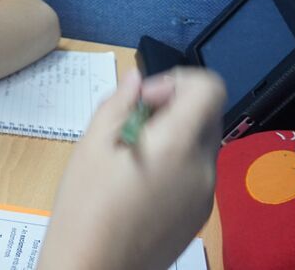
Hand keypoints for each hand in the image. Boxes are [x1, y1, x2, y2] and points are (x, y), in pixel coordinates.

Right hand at [38, 67, 225, 269]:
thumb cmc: (85, 205)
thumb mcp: (91, 145)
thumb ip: (118, 104)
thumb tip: (136, 80)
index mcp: (179, 144)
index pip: (209, 88)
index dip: (176, 82)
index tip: (143, 101)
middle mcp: (204, 167)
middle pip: (204, 115)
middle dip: (170, 109)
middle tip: (128, 126)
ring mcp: (205, 195)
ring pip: (198, 144)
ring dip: (170, 137)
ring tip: (127, 158)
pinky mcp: (198, 215)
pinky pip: (194, 173)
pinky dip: (173, 164)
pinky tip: (136, 185)